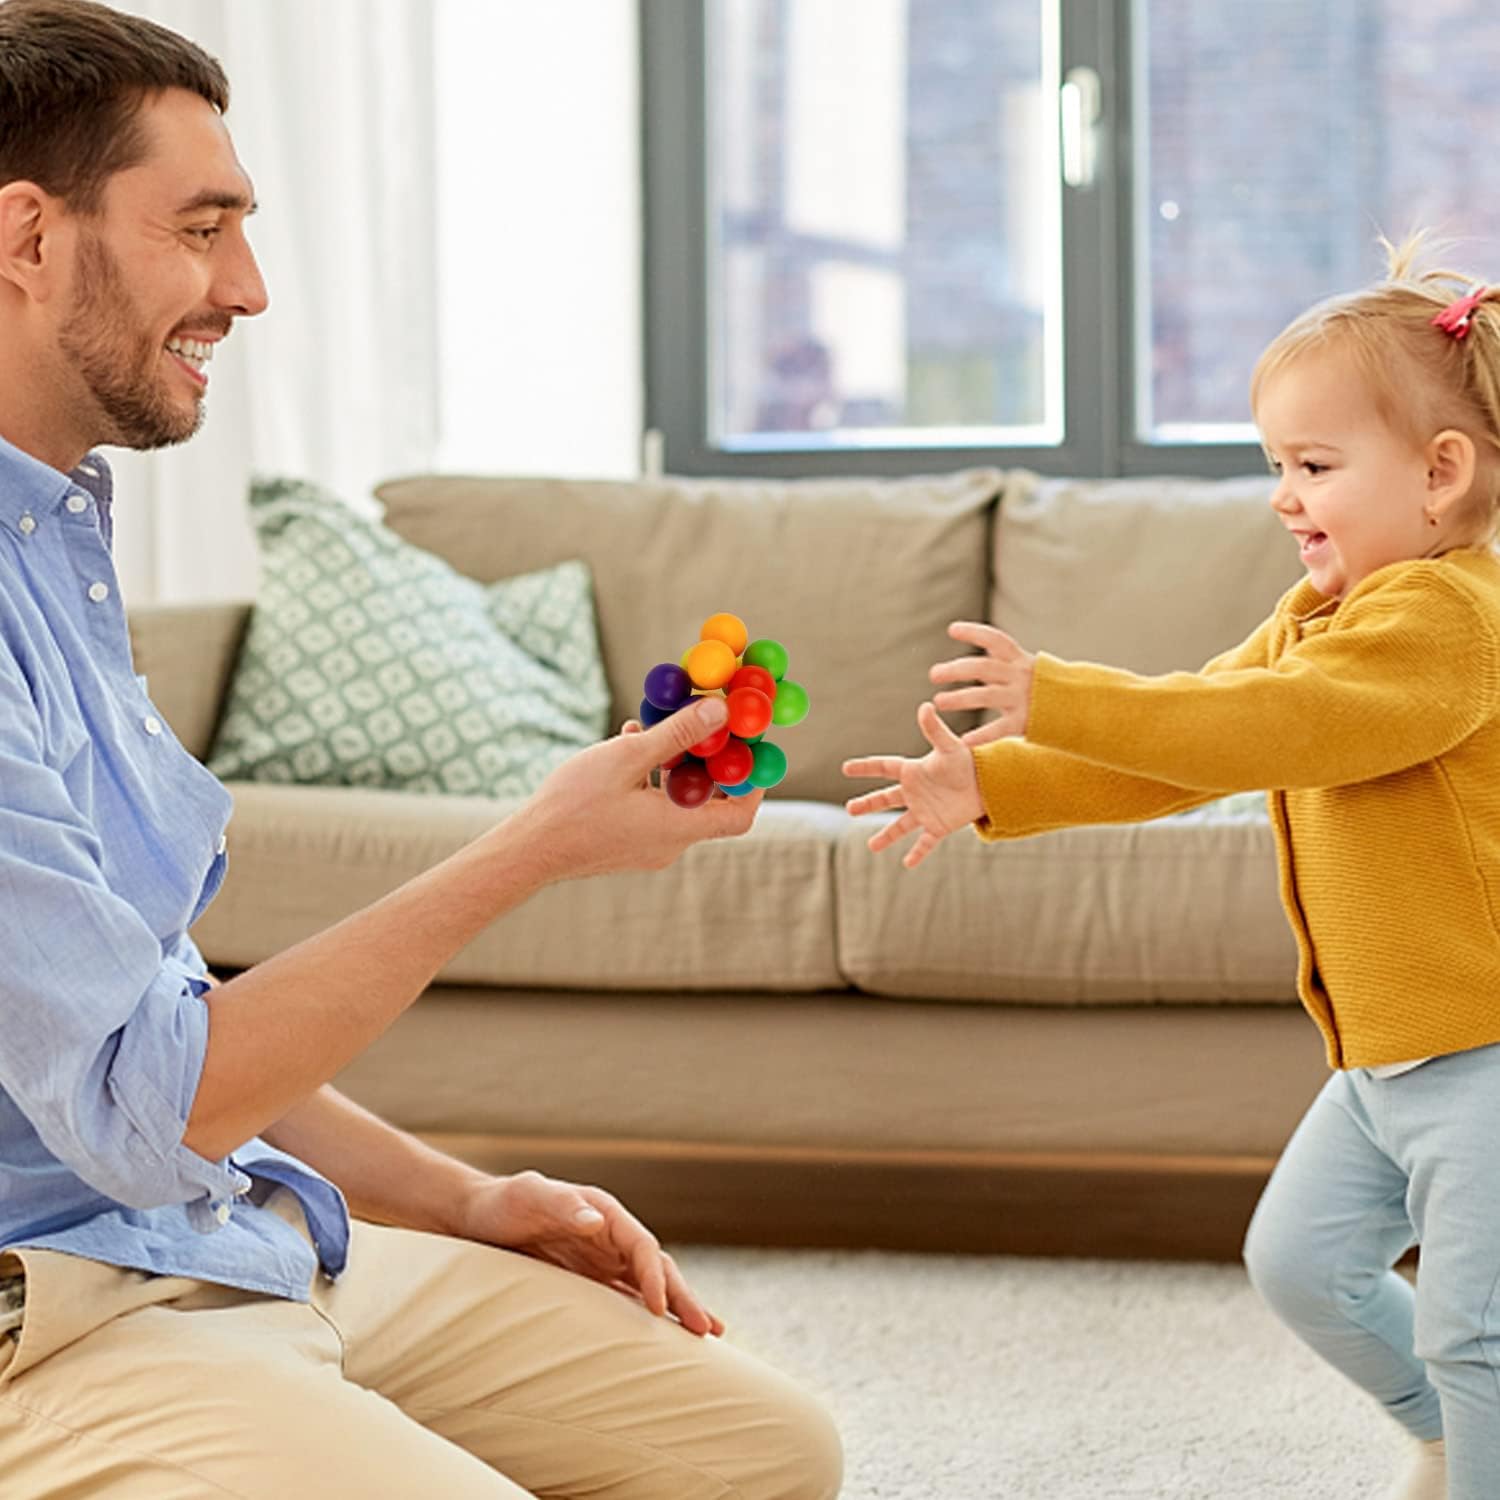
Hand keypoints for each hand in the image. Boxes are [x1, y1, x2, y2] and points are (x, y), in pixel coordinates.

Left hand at [456, 1169, 722, 1336]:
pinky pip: (627, 1299)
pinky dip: (651, 1315)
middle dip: (683, 1296)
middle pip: (657, 1267)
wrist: (478, 1217)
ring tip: (707, 1334)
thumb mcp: (529, 1195)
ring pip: (650, 1285)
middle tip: (706, 1329)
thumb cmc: (504, 1202)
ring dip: (677, 1307)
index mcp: (604, 1212)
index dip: (654, 1276)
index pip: (642, 1245)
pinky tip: (666, 1336)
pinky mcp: (591, 1281)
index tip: (660, 1309)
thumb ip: (561, 1204)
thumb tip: (595, 1221)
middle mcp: (611, 1236)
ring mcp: (603, 1260)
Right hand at [508, 697, 763, 882]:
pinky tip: (630, 742)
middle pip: (709, 803)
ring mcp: (647, 846)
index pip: (740, 814)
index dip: (753, 782)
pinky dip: (652, 777)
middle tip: (709, 726)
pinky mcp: (626, 842)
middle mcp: (670, 843)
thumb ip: (678, 734)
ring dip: (676, 763)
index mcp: (679, 828)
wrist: (528, 850)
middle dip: (711, 762)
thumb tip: (720, 712)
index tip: (752, 749)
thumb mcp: (629, 758)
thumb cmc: (575, 804)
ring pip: (677, 800)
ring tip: (659, 726)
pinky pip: (652, 807)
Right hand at [842, 700, 984, 867]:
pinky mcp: (938, 827)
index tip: (846, 767)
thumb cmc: (969, 761)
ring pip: (900, 825)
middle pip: (885, 799)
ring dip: (886, 836)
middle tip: (850, 809)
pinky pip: (924, 842)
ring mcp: (925, 811)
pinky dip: (917, 853)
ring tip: (872, 846)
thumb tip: (925, 706)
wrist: (990, 783)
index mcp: (913, 771)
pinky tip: (907, 863)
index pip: (884, 767)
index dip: (865, 767)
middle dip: (867, 804)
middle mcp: (915, 792)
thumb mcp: (950, 746)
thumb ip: (934, 730)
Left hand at [929, 621, 1034, 745]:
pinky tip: (963, 740)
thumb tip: (980, 640)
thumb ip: (1004, 658)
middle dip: (956, 670)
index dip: (974, 632)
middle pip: (984, 668)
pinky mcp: (1024, 721)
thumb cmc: (1046, 687)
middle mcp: (1020, 675)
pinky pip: (998, 729)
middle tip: (933, 674)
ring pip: (985, 696)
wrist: (1081, 709)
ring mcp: (1022, 698)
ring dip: (960, 698)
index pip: (996, 640)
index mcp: (1020, 660)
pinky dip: (981, 735)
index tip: (951, 629)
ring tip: (938, 701)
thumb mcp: (1028, 667)